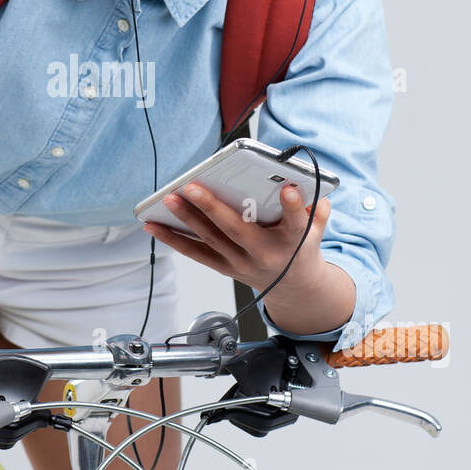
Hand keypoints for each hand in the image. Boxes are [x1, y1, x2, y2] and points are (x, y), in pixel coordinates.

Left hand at [142, 182, 330, 295]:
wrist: (294, 287)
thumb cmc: (301, 247)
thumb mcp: (317, 228)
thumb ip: (315, 207)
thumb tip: (302, 182)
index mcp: (294, 241)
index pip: (296, 223)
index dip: (294, 206)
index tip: (288, 188)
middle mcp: (265, 254)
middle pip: (237, 230)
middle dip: (212, 207)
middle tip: (192, 186)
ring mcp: (242, 263)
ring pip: (211, 239)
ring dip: (186, 219)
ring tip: (168, 199)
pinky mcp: (225, 268)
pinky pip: (196, 253)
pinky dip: (173, 240)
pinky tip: (154, 225)